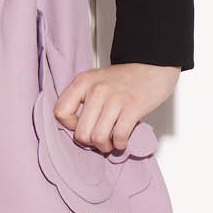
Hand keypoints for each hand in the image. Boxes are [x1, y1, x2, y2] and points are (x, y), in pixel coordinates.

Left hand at [53, 62, 179, 151]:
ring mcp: (115, 99)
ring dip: (105, 146)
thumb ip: (82, 99)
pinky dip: (119, 144)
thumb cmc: (124, 78)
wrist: (152, 66)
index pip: (60, 112)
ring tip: (110, 142)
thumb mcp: (95, 80)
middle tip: (98, 138)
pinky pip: (119, 136)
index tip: (80, 124)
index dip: (70, 125)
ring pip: (98, 138)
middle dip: (90, 142)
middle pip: (81, 133)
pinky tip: (121, 140)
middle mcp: (96, 90)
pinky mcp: (133, 108)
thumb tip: (75, 127)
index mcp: (83, 82)